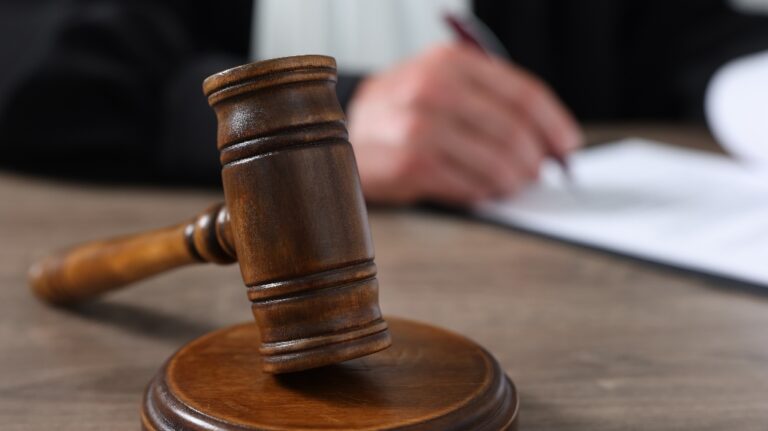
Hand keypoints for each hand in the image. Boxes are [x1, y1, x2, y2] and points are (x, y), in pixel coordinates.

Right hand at [347, 43, 582, 204]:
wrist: (345, 132)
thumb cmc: (404, 109)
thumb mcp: (442, 83)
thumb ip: (491, 100)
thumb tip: (548, 140)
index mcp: (450, 63)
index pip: (522, 94)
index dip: (554, 124)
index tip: (568, 146)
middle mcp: (434, 90)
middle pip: (513, 132)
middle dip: (535, 160)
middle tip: (537, 173)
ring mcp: (420, 129)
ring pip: (495, 164)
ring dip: (512, 181)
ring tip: (512, 184)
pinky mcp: (411, 165)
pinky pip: (468, 187)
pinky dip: (484, 193)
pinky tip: (484, 191)